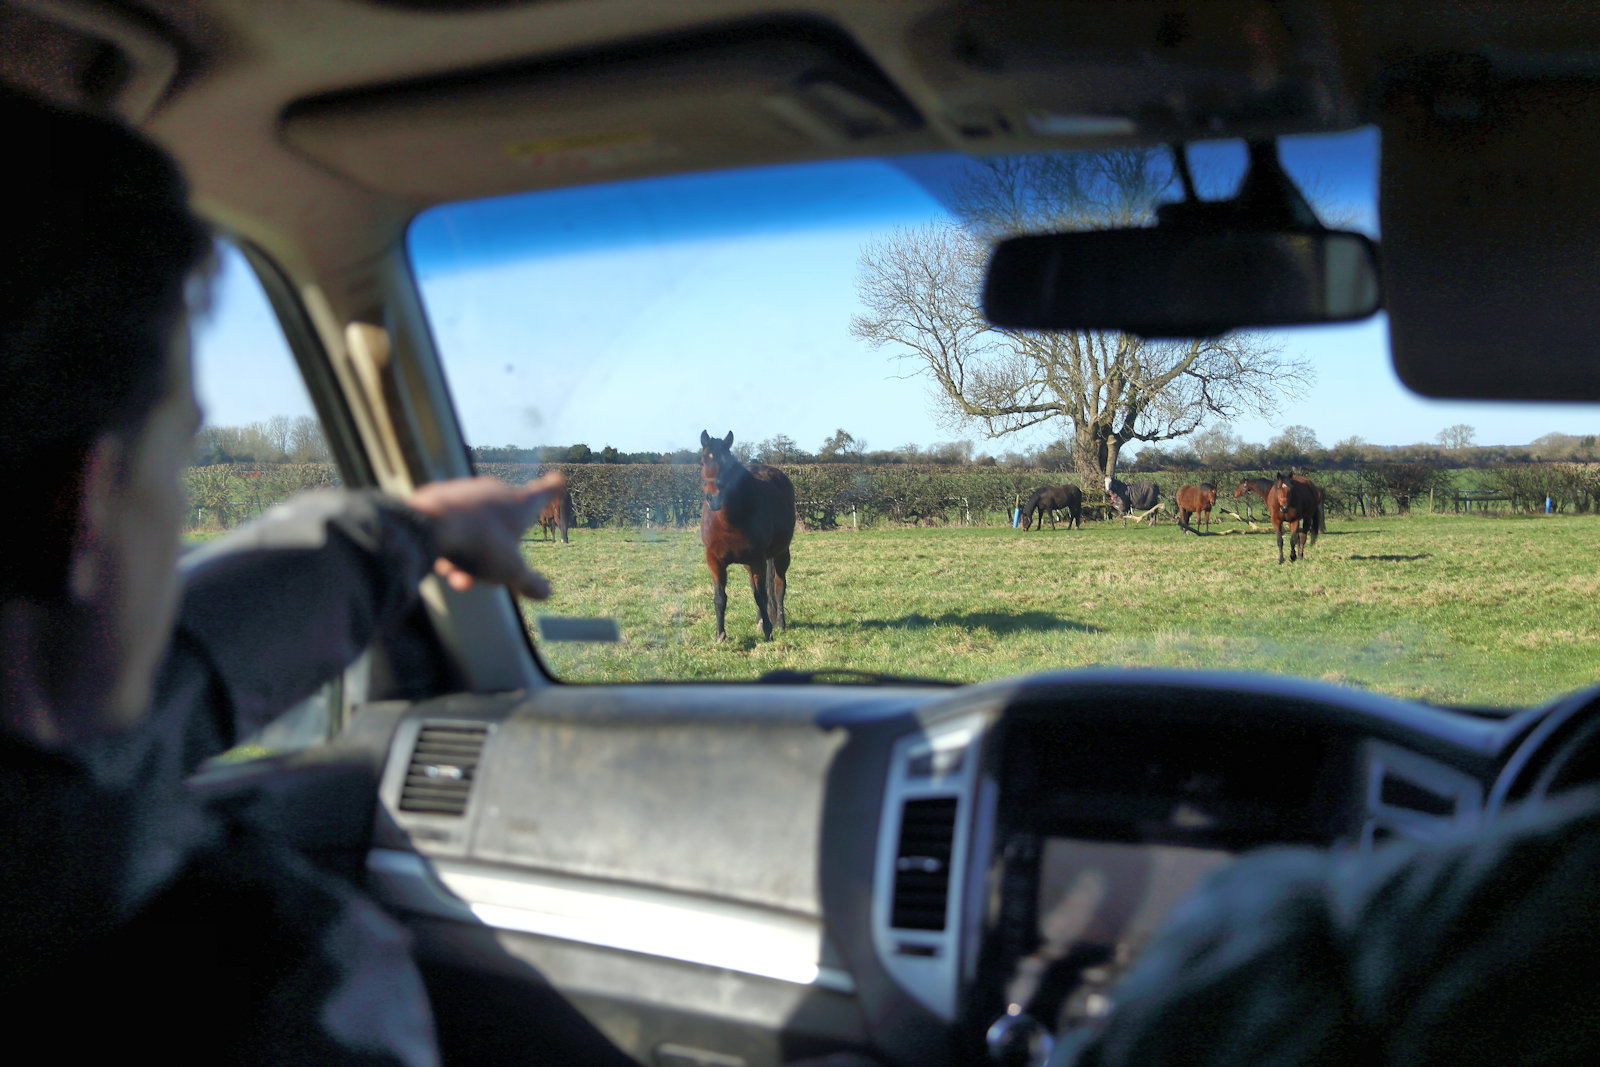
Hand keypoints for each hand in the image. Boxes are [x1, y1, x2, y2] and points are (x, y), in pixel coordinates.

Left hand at [404, 472, 564, 598]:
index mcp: (520, 503)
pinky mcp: (441, 495)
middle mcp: (496, 491)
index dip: (553, 487)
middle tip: (494, 567)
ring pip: (476, 524)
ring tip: (461, 577)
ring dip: (472, 550)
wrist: (431, 524)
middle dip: (502, 542)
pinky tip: (442, 563)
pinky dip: (451, 542)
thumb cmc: (481, 543)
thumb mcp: (511, 570)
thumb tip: (546, 593)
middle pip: (506, 515)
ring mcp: (467, 490)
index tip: (558, 479)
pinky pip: (452, 522)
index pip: (544, 492)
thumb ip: (529, 583)